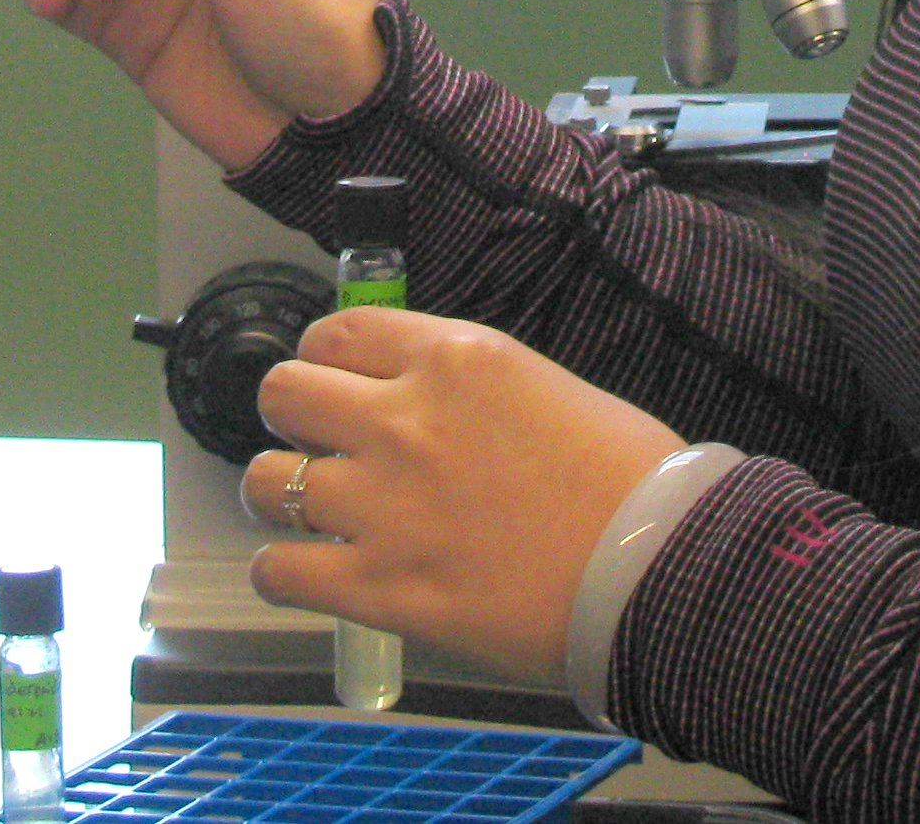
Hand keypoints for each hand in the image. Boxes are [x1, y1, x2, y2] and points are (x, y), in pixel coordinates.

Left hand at [240, 309, 683, 686]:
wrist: (655, 569)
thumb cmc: (627, 482)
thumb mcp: (544, 387)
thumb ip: (469, 390)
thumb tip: (430, 408)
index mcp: (452, 357)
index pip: (335, 333)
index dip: (325, 363)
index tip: (336, 388)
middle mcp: (403, 419)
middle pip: (282, 393)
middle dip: (292, 419)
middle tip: (319, 448)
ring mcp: (383, 504)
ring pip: (263, 482)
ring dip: (280, 496)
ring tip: (311, 515)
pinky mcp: (378, 585)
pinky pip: (277, 570)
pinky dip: (282, 573)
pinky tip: (309, 575)